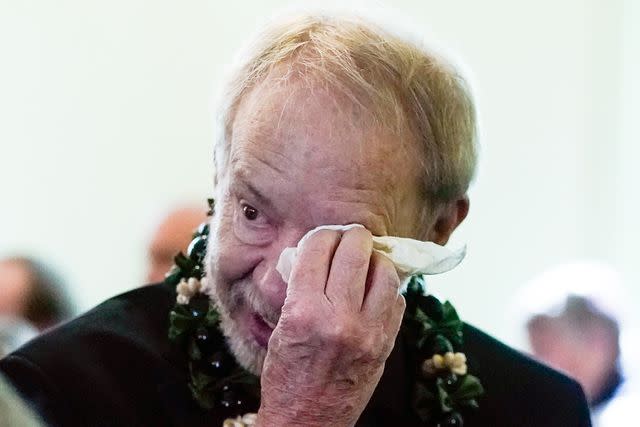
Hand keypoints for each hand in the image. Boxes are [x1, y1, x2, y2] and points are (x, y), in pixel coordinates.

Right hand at [256, 228, 405, 425]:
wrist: (308, 422)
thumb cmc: (286, 375)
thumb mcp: (282, 326)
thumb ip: (300, 288)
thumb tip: (318, 252)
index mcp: (304, 311)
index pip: (318, 249)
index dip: (321, 235)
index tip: (323, 236)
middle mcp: (339, 319)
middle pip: (356, 252)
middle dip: (353, 236)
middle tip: (349, 237)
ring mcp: (368, 332)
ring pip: (385, 272)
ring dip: (375, 259)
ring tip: (365, 261)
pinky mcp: (385, 345)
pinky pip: (397, 299)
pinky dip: (387, 287)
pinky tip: (374, 290)